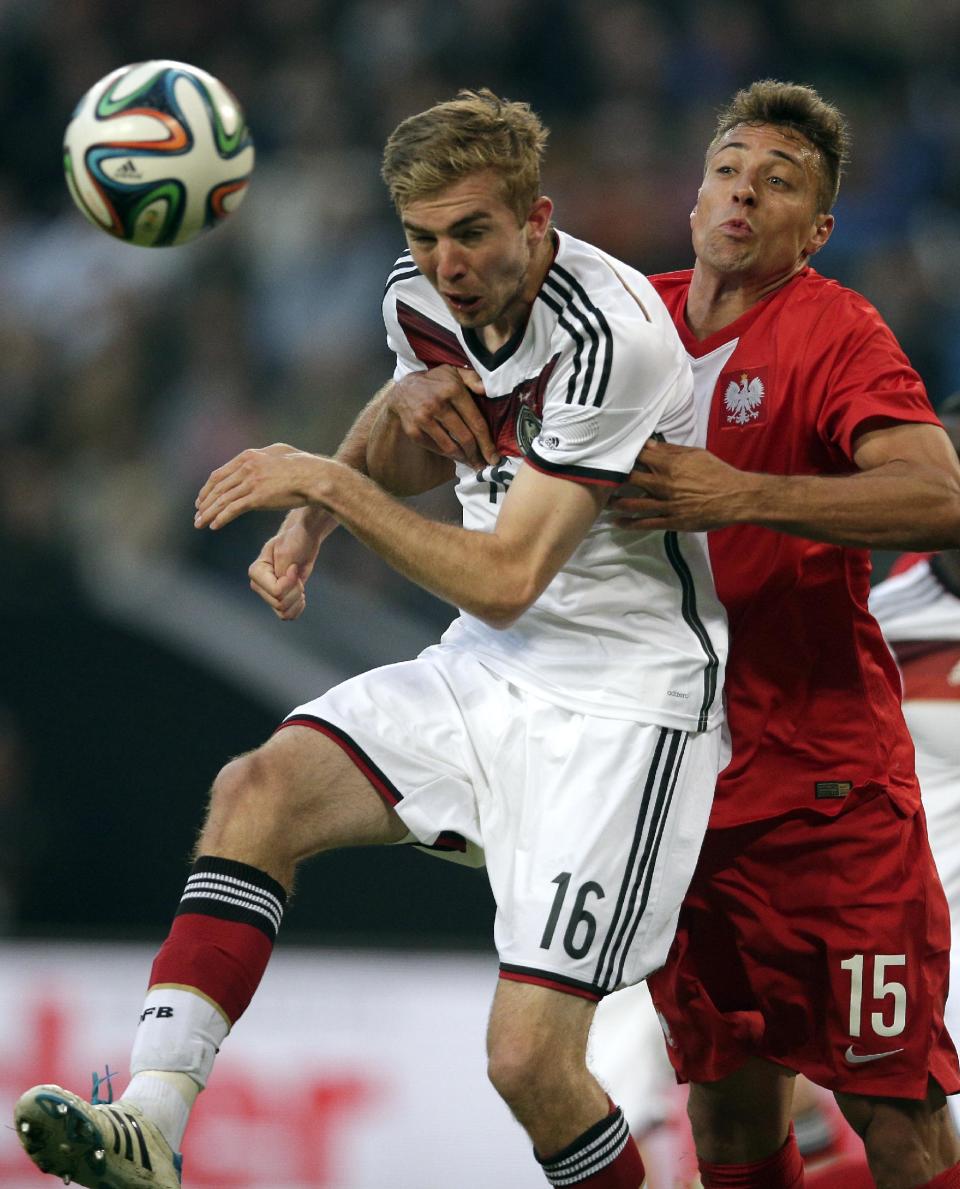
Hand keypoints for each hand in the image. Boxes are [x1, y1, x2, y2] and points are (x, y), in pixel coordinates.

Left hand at [194, 443, 329, 530]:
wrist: (314, 476)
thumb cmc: (304, 465)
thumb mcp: (280, 452)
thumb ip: (265, 456)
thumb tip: (260, 457)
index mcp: (248, 457)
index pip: (219, 474)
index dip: (208, 488)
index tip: (202, 498)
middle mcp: (245, 468)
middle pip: (217, 487)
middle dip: (204, 502)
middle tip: (197, 514)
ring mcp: (250, 482)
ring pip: (222, 500)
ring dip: (208, 513)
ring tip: (199, 523)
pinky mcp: (257, 498)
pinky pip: (232, 509)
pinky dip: (221, 518)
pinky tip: (214, 526)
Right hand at [249, 509, 331, 620]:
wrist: (303, 541)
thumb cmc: (294, 541)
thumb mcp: (287, 551)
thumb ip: (283, 570)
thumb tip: (283, 586)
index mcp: (256, 571)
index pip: (276, 591)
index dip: (291, 582)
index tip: (294, 567)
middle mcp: (259, 585)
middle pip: (280, 603)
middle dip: (295, 591)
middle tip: (297, 575)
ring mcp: (268, 594)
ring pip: (284, 612)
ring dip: (297, 600)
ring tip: (298, 585)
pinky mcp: (278, 600)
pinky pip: (287, 615)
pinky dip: (297, 609)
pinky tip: (300, 596)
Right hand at [388, 366, 497, 468]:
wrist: (402, 389)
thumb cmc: (434, 382)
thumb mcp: (453, 371)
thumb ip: (472, 378)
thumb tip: (487, 390)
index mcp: (453, 390)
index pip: (476, 421)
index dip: (487, 443)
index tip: (494, 457)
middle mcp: (438, 404)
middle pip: (465, 438)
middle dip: (477, 455)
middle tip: (484, 464)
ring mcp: (423, 418)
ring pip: (450, 447)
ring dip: (463, 458)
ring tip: (471, 463)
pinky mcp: (413, 430)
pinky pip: (435, 448)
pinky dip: (447, 455)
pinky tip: (455, 456)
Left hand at [609, 439, 752, 530]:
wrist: (735, 497)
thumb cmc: (717, 472)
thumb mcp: (696, 454)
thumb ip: (671, 450)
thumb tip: (650, 444)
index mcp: (670, 464)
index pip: (640, 457)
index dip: (626, 456)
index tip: (614, 456)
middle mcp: (664, 483)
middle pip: (631, 479)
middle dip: (615, 479)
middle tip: (602, 480)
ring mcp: (667, 503)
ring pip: (634, 503)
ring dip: (616, 503)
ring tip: (605, 503)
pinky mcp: (672, 521)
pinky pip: (647, 523)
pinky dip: (630, 523)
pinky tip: (618, 522)